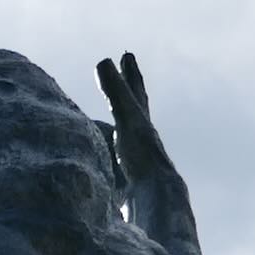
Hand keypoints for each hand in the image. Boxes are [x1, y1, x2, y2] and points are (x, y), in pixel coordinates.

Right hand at [96, 52, 172, 185]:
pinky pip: (113, 164)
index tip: (126, 56)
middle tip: (120, 76)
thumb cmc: (142, 157)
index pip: (134, 92)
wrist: (155, 198)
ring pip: (121, 138)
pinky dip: (105, 159)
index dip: (129, 74)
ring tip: (102, 125)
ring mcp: (133, 161)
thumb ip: (116, 92)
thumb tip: (104, 61)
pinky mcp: (125, 182)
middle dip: (125, 94)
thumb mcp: (127, 119)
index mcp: (140, 123)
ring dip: (111, 129)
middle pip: (132, 111)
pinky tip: (100, 166)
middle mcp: (139, 139)